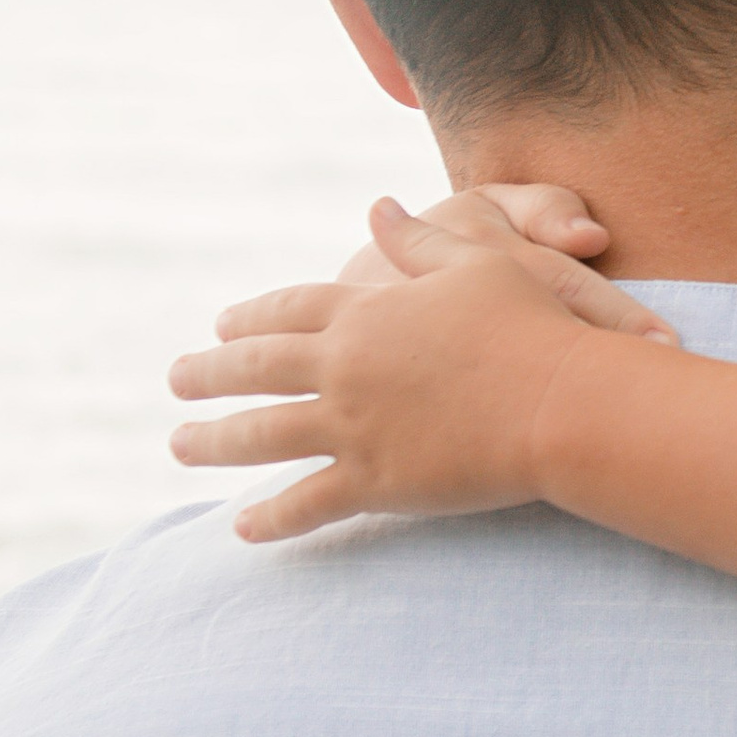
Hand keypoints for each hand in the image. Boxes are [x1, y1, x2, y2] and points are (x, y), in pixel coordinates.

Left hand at [169, 204, 676, 543]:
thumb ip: (418, 241)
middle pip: (257, 369)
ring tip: (179, 444)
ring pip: (262, 435)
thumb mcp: (476, 263)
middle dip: (208, 374)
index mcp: (365, 311)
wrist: (560, 400)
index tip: (220, 325)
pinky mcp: (375, 481)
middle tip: (176, 380)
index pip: (289, 310)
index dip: (251, 317)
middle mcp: (345, 367)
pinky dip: (271, 518)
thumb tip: (378, 207)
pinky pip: (307, 503)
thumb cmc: (530, 326)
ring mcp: (353, 426)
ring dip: (213, 441)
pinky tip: (241, 528)